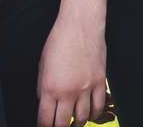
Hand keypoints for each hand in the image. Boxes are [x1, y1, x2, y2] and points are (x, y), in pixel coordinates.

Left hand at [37, 8, 111, 125]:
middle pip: (63, 124)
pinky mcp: (99, 82)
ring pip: (82, 118)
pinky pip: (98, 106)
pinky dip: (94, 114)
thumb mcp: (42, 65)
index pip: (45, 120)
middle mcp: (67, 92)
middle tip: (59, 126)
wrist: (81, 25)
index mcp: (49, 88)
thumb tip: (45, 102)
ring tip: (75, 123)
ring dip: (77, 123)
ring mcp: (85, 88)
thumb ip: (42, 87)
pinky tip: (90, 114)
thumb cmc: (60, 40)